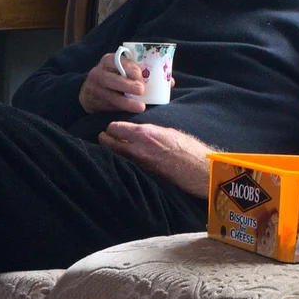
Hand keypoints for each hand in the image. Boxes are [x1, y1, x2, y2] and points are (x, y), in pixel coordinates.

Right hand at [79, 52, 146, 114]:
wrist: (93, 89)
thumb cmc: (114, 76)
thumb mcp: (120, 68)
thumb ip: (130, 70)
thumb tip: (147, 77)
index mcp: (106, 61)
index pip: (114, 61)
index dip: (126, 67)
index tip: (138, 74)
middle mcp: (97, 73)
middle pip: (109, 79)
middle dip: (126, 85)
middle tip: (141, 90)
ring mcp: (93, 89)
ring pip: (109, 96)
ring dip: (126, 102)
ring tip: (140, 106)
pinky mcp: (93, 102)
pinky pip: (108, 106)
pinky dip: (121, 109)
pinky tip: (131, 111)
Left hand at [99, 122, 214, 197]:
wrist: (195, 168)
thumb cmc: (186, 148)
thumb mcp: (166, 132)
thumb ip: (149, 131)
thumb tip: (138, 132)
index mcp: (144, 133)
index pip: (115, 128)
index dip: (111, 127)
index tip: (111, 127)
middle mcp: (138, 148)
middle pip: (109, 142)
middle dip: (105, 139)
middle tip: (103, 136)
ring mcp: (139, 161)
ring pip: (116, 153)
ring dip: (112, 148)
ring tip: (111, 144)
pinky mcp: (143, 171)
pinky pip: (127, 161)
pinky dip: (123, 157)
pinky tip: (124, 154)